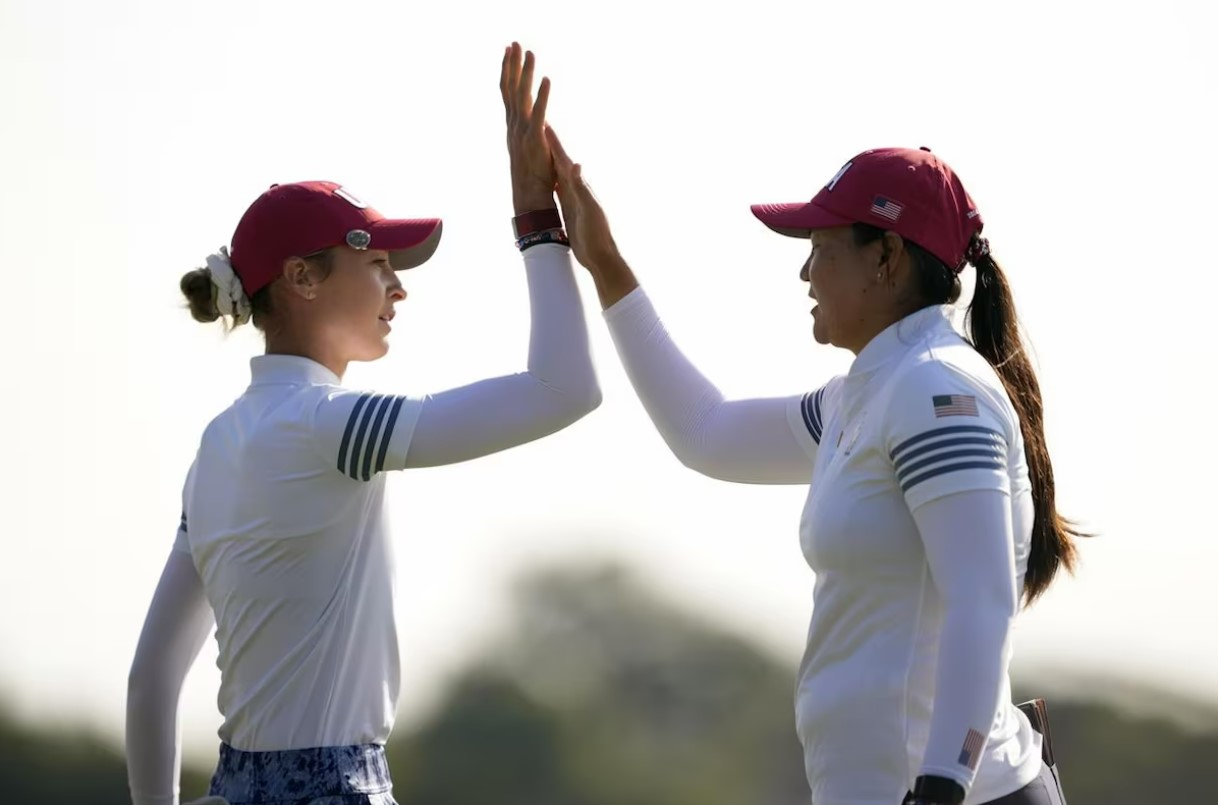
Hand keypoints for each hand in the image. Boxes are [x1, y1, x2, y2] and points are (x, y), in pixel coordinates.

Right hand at [500, 42, 555, 213]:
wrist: (529, 197)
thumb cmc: (533, 174)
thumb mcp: (529, 146)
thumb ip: (530, 129)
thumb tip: (535, 118)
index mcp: (514, 124)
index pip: (507, 92)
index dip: (507, 71)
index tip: (508, 51)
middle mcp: (514, 125)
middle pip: (510, 88)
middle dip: (512, 64)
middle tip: (514, 42)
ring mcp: (523, 132)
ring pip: (521, 96)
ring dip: (525, 73)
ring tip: (529, 52)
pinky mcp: (535, 140)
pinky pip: (539, 114)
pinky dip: (543, 96)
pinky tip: (547, 79)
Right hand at [545, 126, 619, 270]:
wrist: (600, 256)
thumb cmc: (596, 234)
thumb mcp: (588, 210)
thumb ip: (581, 187)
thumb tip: (577, 164)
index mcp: (578, 187)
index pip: (563, 160)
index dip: (553, 143)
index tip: (544, 124)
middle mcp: (575, 190)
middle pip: (558, 163)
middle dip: (549, 147)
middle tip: (538, 128)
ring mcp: (572, 199)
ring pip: (556, 175)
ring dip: (548, 161)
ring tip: (540, 148)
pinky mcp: (569, 210)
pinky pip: (555, 191)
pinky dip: (549, 181)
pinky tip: (545, 178)